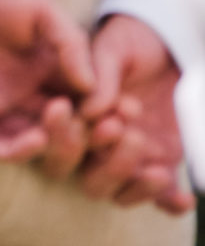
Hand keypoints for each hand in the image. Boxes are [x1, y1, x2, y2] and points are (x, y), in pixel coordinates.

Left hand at [0, 0, 95, 166]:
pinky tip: (35, 137)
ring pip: (33, 143)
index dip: (106, 110)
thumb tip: (94, 87)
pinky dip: (15, 151)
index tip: (125, 112)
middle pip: (64, 128)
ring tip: (62, 124)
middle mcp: (31, 94)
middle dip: (85, 131)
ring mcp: (2, 106)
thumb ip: (71, 46)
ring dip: (53, 143)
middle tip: (99, 126)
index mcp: (53, 72)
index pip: (86, 102)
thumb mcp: (44, 13)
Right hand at [74, 14, 192, 213]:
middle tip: (128, 134)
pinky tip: (184, 198)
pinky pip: (161, 197)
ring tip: (157, 172)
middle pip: (89, 179)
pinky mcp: (160, 163)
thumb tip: (90, 110)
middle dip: (108, 165)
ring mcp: (128, 159)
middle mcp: (96, 147)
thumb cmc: (131, 42)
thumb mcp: (113, 49)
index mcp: (75, 120)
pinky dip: (170, 203)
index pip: (61, 144)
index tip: (93, 121)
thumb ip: (100, 75)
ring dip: (135, 186)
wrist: (166, 42)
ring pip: (119, 193)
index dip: (66, 139)